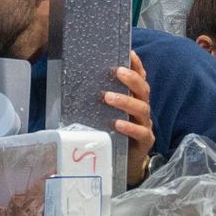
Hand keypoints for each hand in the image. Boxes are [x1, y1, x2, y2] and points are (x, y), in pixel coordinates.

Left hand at [104, 50, 153, 182]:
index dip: (137, 66)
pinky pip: (141, 132)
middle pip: (143, 90)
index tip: (129, 52)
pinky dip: (130, 127)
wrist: (123, 163)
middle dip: (131, 79)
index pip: (140, 79)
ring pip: (142, 109)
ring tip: (108, 97)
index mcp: (134, 100)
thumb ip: (95, 102)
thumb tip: (70, 86)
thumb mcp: (102, 115)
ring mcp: (145, 125)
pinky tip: (117, 123)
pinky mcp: (145, 142)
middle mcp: (141, 110)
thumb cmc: (111, 134)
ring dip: (125, 101)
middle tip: (116, 71)